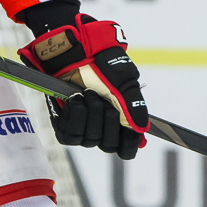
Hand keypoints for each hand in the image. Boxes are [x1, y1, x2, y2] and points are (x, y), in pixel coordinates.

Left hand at [19, 14, 146, 159]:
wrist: (76, 55)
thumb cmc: (102, 67)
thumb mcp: (125, 83)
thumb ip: (135, 106)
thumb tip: (141, 129)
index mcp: (119, 124)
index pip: (125, 151)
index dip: (128, 144)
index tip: (129, 131)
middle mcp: (101, 130)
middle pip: (108, 146)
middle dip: (107, 119)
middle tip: (103, 98)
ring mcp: (83, 131)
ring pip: (90, 140)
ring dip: (91, 112)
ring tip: (88, 93)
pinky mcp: (64, 128)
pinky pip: (71, 135)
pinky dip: (76, 114)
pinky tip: (76, 99)